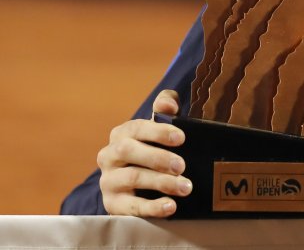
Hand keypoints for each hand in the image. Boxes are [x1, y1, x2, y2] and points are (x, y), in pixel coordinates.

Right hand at [96, 90, 191, 216]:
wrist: (136, 187)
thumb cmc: (154, 149)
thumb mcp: (160, 127)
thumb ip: (165, 106)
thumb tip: (168, 105)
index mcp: (121, 134)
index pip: (136, 128)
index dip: (158, 132)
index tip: (181, 138)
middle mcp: (109, 155)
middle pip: (128, 151)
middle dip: (158, 158)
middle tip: (182, 165)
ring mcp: (108, 181)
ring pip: (132, 178)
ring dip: (161, 182)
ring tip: (186, 187)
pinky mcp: (113, 204)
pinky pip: (130, 206)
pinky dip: (152, 207)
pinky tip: (171, 206)